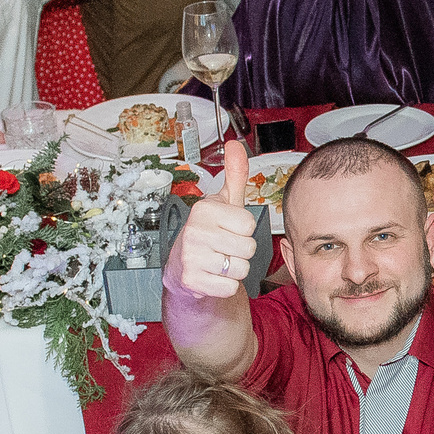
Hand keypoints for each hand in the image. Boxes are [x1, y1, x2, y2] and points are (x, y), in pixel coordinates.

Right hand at [169, 135, 257, 297]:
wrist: (183, 267)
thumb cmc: (210, 232)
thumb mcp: (224, 202)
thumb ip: (235, 175)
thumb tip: (235, 145)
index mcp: (205, 210)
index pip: (250, 225)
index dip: (244, 230)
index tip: (228, 229)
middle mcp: (195, 231)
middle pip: (248, 248)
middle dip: (241, 252)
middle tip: (223, 248)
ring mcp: (191, 257)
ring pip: (241, 269)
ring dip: (234, 269)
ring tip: (218, 261)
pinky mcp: (192, 281)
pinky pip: (230, 287)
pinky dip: (225, 286)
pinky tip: (212, 276)